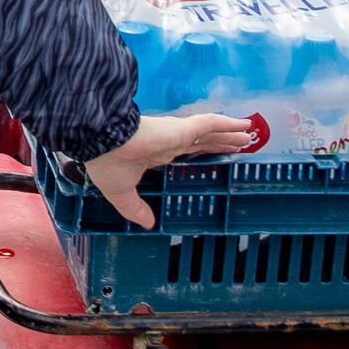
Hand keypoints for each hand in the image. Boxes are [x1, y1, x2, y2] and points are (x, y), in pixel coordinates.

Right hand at [80, 111, 259, 227]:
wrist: (101, 141)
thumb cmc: (107, 162)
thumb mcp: (121, 192)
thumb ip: (136, 208)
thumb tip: (149, 224)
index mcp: (155, 153)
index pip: (184, 152)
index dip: (199, 153)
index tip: (211, 156)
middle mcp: (169, 142)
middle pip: (202, 142)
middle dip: (220, 143)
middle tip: (239, 146)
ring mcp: (177, 134)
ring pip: (211, 133)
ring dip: (229, 134)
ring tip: (247, 135)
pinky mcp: (182, 129)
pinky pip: (211, 124)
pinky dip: (229, 124)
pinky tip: (245, 125)